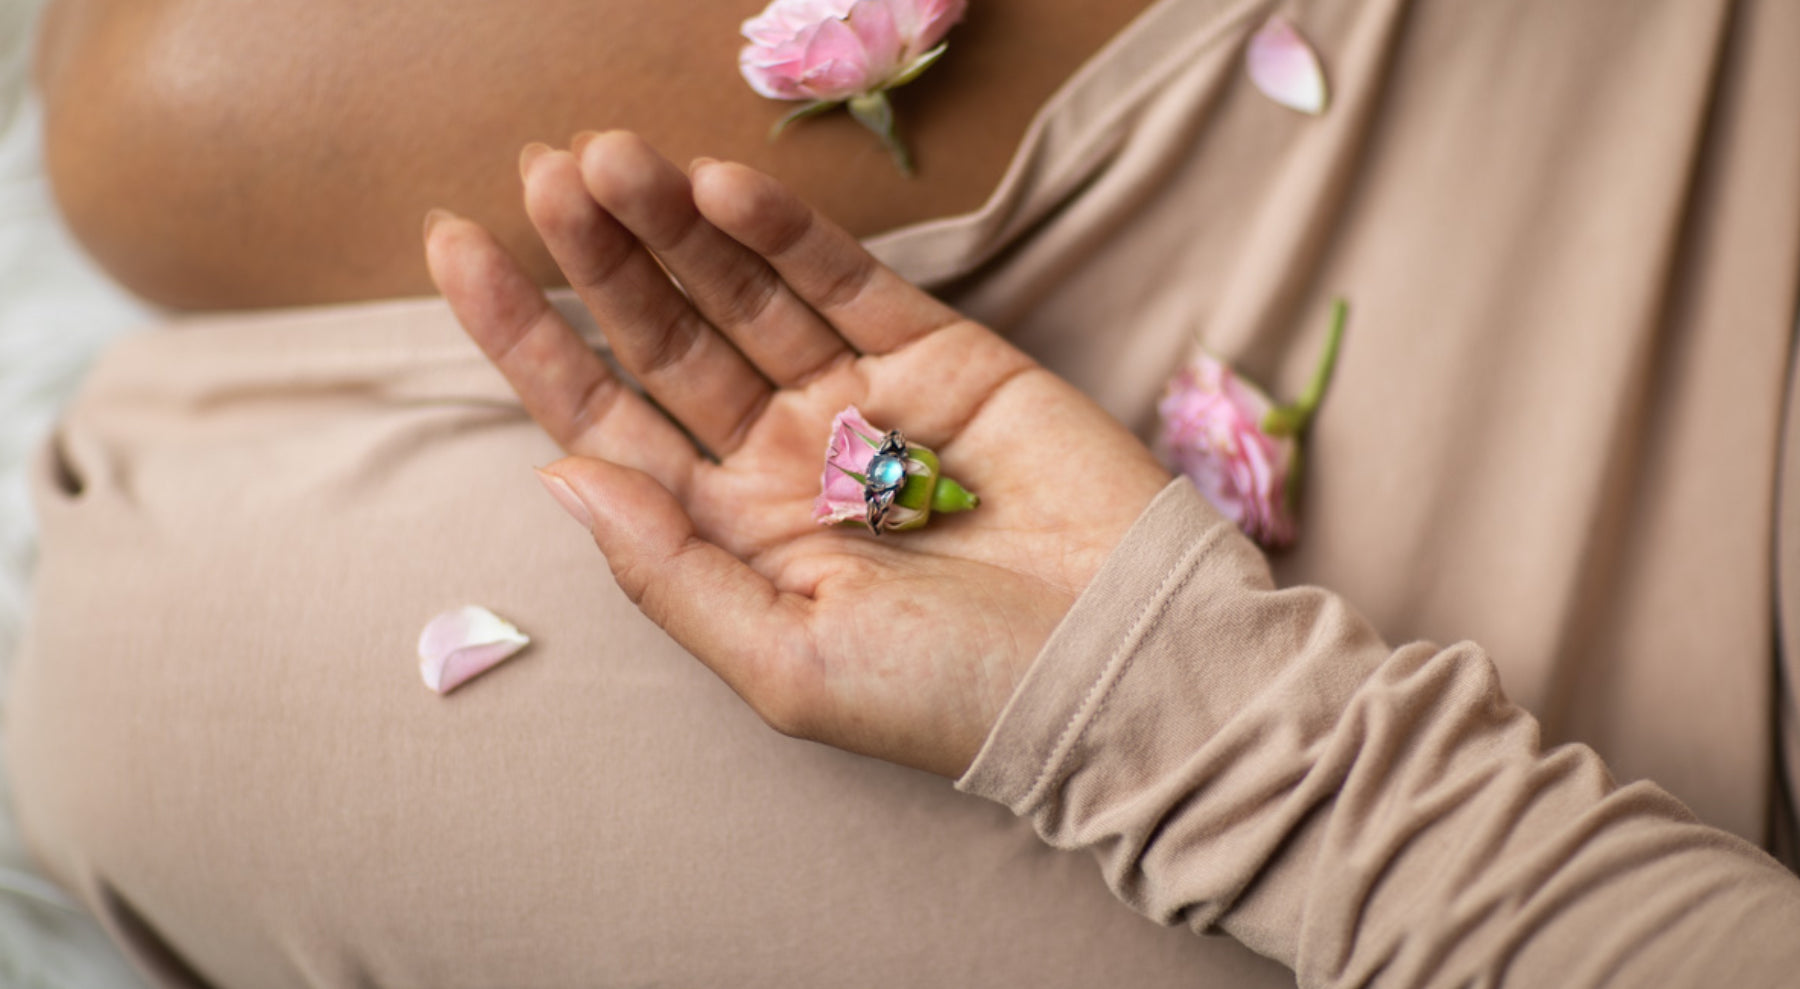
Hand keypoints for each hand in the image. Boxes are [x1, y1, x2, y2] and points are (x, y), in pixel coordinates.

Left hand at [425, 132, 1169, 777]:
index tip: (457, 248)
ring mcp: (860, 402)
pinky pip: (846, 282)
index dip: (526, 338)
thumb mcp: (787, 663)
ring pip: (743, 293)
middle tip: (543, 172)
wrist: (1124, 672)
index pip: (603, 420)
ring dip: (673, 225)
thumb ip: (672, 572)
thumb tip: (560, 476)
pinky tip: (717, 188)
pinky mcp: (941, 356)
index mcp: (729, 536)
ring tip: (607, 158)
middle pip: (664, 339)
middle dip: (599, 258)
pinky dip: (784, 233)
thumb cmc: (952, 697)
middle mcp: (781, 459)